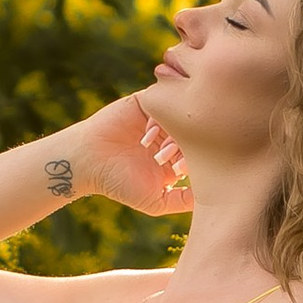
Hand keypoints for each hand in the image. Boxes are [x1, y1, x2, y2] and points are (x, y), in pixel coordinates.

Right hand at [60, 92, 191, 218]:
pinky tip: (147, 137)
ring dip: (173, 135)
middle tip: (168, 162)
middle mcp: (169, 136)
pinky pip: (163, 101)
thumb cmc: (119, 184)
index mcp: (175, 157)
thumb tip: (214, 198)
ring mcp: (158, 118)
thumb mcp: (157, 201)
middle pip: (194, 133)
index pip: (200, 151)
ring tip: (158, 153)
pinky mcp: (144, 103)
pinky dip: (160, 119)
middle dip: (186, 147)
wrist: (88, 162)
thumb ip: (184, 201)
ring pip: (180, 118)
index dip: (195, 160)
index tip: (178, 173)